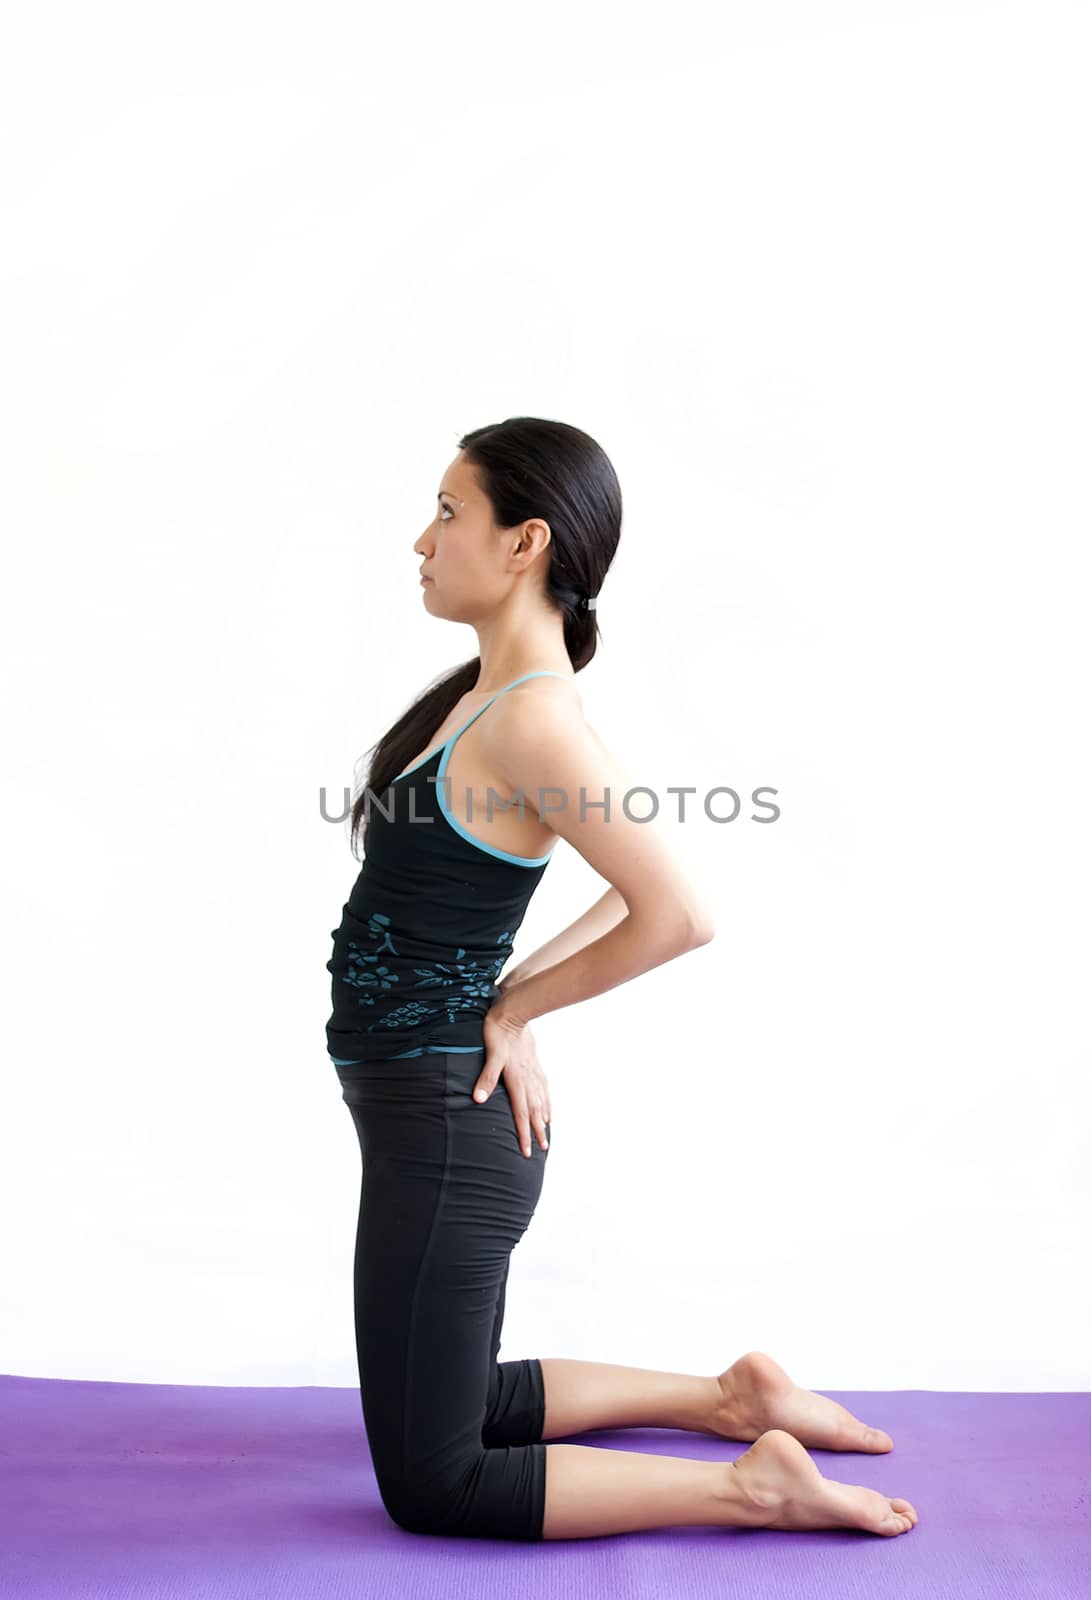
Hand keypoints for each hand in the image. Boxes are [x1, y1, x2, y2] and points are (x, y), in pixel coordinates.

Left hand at [473, 1005, 551, 1157]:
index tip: (527, 1151)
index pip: (521, 1113)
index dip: (523, 1133)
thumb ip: (486, 1077)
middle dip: (536, 1131)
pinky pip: (544, 1087)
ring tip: (546, 1132)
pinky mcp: (535, 1063)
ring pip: (541, 1100)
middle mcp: (528, 1078)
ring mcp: (533, 1071)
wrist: (515, 1010)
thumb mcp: (490, 1054)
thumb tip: (478, 1099)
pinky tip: (548, 1107)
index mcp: (517, 1079)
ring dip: (543, 1118)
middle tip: (541, 1149)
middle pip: (534, 1110)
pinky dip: (547, 1100)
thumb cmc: (498, 1031)